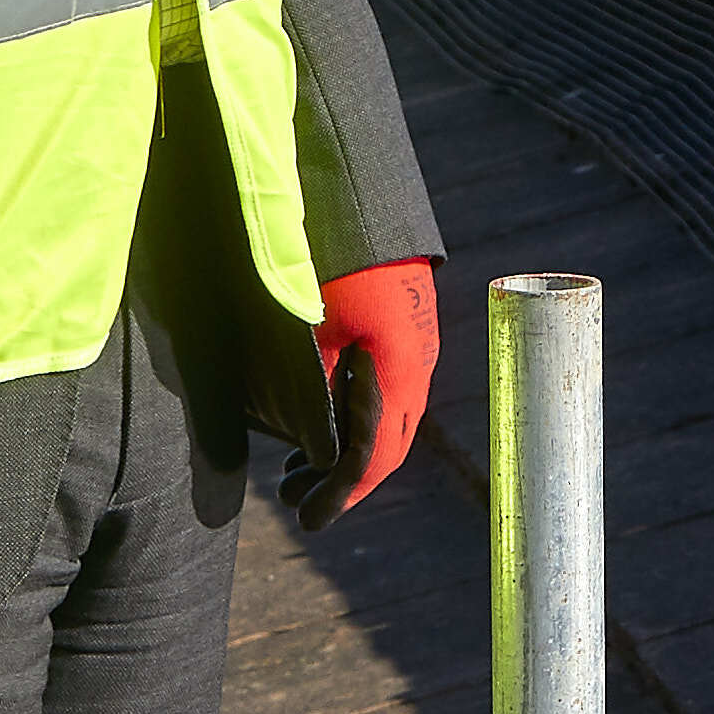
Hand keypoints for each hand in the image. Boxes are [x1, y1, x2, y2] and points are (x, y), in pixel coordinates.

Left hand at [308, 261, 437, 522]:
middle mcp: (416, 360)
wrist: (356, 192)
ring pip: (391, 420)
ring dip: (349, 451)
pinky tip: (321, 419)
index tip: (308, 521)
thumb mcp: (310, 331)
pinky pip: (388, 391)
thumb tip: (317, 454)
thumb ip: (316, 394)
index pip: (374, 456)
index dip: (341, 495)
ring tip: (298, 471)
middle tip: (297, 501)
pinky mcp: (404, 328)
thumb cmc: (324, 257)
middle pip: (390, 446)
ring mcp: (415, 343)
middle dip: (345, 483)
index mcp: (396, 367)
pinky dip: (356, 418)